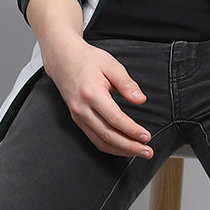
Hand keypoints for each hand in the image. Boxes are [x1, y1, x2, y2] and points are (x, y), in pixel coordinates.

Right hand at [41, 33, 153, 158]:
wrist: (62, 58)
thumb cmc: (86, 59)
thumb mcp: (111, 65)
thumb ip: (127, 84)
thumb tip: (140, 99)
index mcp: (91, 93)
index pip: (115, 119)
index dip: (132, 130)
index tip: (146, 136)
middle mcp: (81, 108)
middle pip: (108, 135)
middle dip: (130, 146)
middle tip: (147, 151)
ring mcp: (77, 116)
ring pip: (100, 141)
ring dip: (121, 150)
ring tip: (138, 151)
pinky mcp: (77, 119)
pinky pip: (94, 138)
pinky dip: (109, 146)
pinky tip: (122, 147)